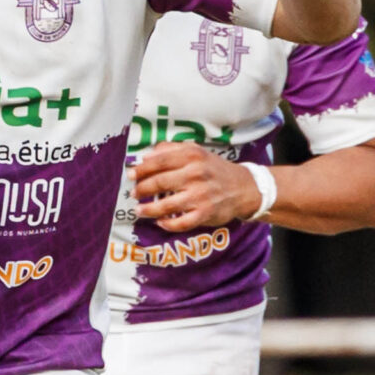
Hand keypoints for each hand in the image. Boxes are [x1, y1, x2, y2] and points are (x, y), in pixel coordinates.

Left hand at [133, 142, 259, 230]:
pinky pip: (181, 223)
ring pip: (166, 205)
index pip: (158, 161)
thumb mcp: (196, 151)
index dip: (141, 169)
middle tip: (133, 193)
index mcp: (192, 156)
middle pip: (159, 182)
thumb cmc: (213, 169)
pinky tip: (159, 222)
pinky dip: (167, 224)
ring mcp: (201, 195)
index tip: (130, 175)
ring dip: (148, 209)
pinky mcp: (206, 213)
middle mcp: (196, 174)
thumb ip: (171, 150)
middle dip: (141, 189)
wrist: (244, 187)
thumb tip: (145, 156)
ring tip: (138, 210)